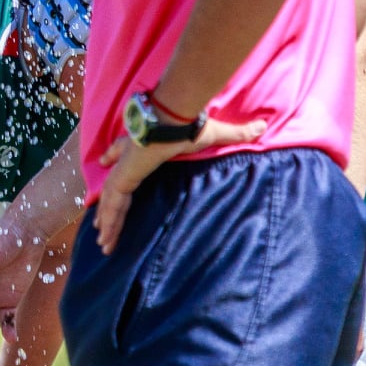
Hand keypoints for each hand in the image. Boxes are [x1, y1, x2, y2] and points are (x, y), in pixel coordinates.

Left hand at [95, 115, 264, 253]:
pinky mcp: (122, 178)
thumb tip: (263, 126)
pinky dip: (109, 222)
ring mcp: (122, 170)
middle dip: (109, 210)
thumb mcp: (216, 133)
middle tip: (102, 229)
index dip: (116, 158)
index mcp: (143, 147)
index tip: (107, 163)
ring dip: (107, 224)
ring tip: (104, 245)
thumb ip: (237, 133)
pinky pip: (112, 206)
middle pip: (114, 189)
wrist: (173, 119)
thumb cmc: (190, 125)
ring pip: (110, 203)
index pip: (124, 155)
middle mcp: (128, 159)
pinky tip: (105, 239)